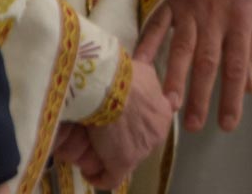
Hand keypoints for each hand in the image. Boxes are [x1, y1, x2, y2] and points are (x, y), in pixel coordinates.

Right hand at [64, 61, 178, 189]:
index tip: (121, 127)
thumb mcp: (144, 73)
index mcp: (163, 114)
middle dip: (121, 143)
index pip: (151, 128)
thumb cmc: (124, 77)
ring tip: (91, 150)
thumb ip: (148, 83)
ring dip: (108, 156)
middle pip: (139, 145)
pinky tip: (89, 172)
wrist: (111, 88)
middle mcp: (157, 134)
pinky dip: (98, 177)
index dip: (134, 128)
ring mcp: (142, 151)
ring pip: (123, 160)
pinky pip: (110, 179)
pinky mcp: (124, 163)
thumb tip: (147, 78)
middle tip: (102, 137)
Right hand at [136, 0, 251, 132]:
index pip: (238, 65)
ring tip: (168, 106)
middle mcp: (216, 18)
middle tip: (194, 126)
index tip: (227, 124)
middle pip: (208, 62)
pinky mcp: (169, 0)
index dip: (233, 95)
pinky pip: (156, 25)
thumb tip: (250, 87)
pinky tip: (138, 68)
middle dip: (201, 95)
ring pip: (181, 48)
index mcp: (242, 20)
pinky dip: (146, 46)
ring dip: (174, 78)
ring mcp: (190, 9)